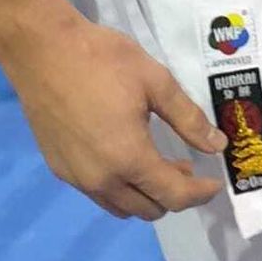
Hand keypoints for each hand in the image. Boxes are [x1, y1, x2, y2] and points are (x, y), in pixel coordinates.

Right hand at [2, 11, 226, 221]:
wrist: (44, 51)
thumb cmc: (103, 59)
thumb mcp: (155, 81)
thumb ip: (188, 118)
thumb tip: (217, 145)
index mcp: (129, 158)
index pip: (173, 195)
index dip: (200, 193)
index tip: (216, 182)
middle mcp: (102, 179)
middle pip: (148, 209)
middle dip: (173, 193)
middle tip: (185, 164)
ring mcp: (77, 178)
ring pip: (121, 207)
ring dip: (145, 194)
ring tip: (157, 161)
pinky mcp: (59, 168)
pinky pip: (98, 193)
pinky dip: (119, 186)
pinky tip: (122, 154)